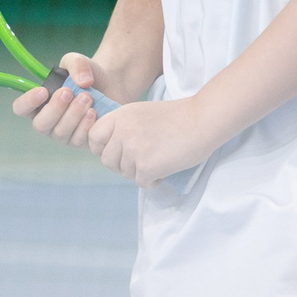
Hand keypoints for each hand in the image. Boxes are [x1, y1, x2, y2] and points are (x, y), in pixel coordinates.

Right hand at [11, 52, 100, 149]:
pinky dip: (85, 126)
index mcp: (39, 103)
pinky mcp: (82, 141)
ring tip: (88, 98)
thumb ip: (76, 64)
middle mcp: (48, 122)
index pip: (21, 108)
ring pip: (61, 132)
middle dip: (54, 109)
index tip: (42, 91)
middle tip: (69, 92)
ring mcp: (64, 135)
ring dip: (73, 115)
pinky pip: (78, 139)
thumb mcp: (79, 61)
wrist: (112, 85)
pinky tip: (94, 112)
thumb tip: (82, 83)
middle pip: (40, 125)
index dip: (27, 102)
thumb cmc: (87, 75)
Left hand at [87, 95, 219, 188]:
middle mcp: (122, 132)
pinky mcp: (146, 166)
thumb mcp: (142, 113)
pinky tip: (165, 169)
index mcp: (120, 116)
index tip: (116, 151)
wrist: (203, 120)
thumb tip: (111, 152)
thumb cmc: (178, 117)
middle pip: (107, 160)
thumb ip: (124, 128)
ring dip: (140, 172)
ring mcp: (133, 149)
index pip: (93, 137)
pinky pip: (141, 182)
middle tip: (142, 161)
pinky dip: (153, 180)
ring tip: (158, 161)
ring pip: (125, 173)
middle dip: (122, 165)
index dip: (102, 148)